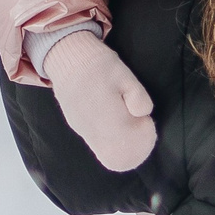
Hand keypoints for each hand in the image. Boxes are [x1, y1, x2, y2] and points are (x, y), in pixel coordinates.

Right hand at [45, 30, 156, 172]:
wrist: (67, 59)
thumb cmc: (100, 66)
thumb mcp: (126, 75)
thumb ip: (138, 97)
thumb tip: (144, 114)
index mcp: (108, 117)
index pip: (130, 144)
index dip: (144, 138)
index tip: (146, 122)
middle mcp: (94, 129)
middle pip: (118, 156)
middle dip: (135, 147)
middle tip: (139, 124)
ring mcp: (83, 130)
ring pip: (107, 153)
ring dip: (122, 145)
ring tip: (128, 122)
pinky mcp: (77, 127)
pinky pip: (97, 144)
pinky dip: (110, 141)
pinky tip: (115, 123)